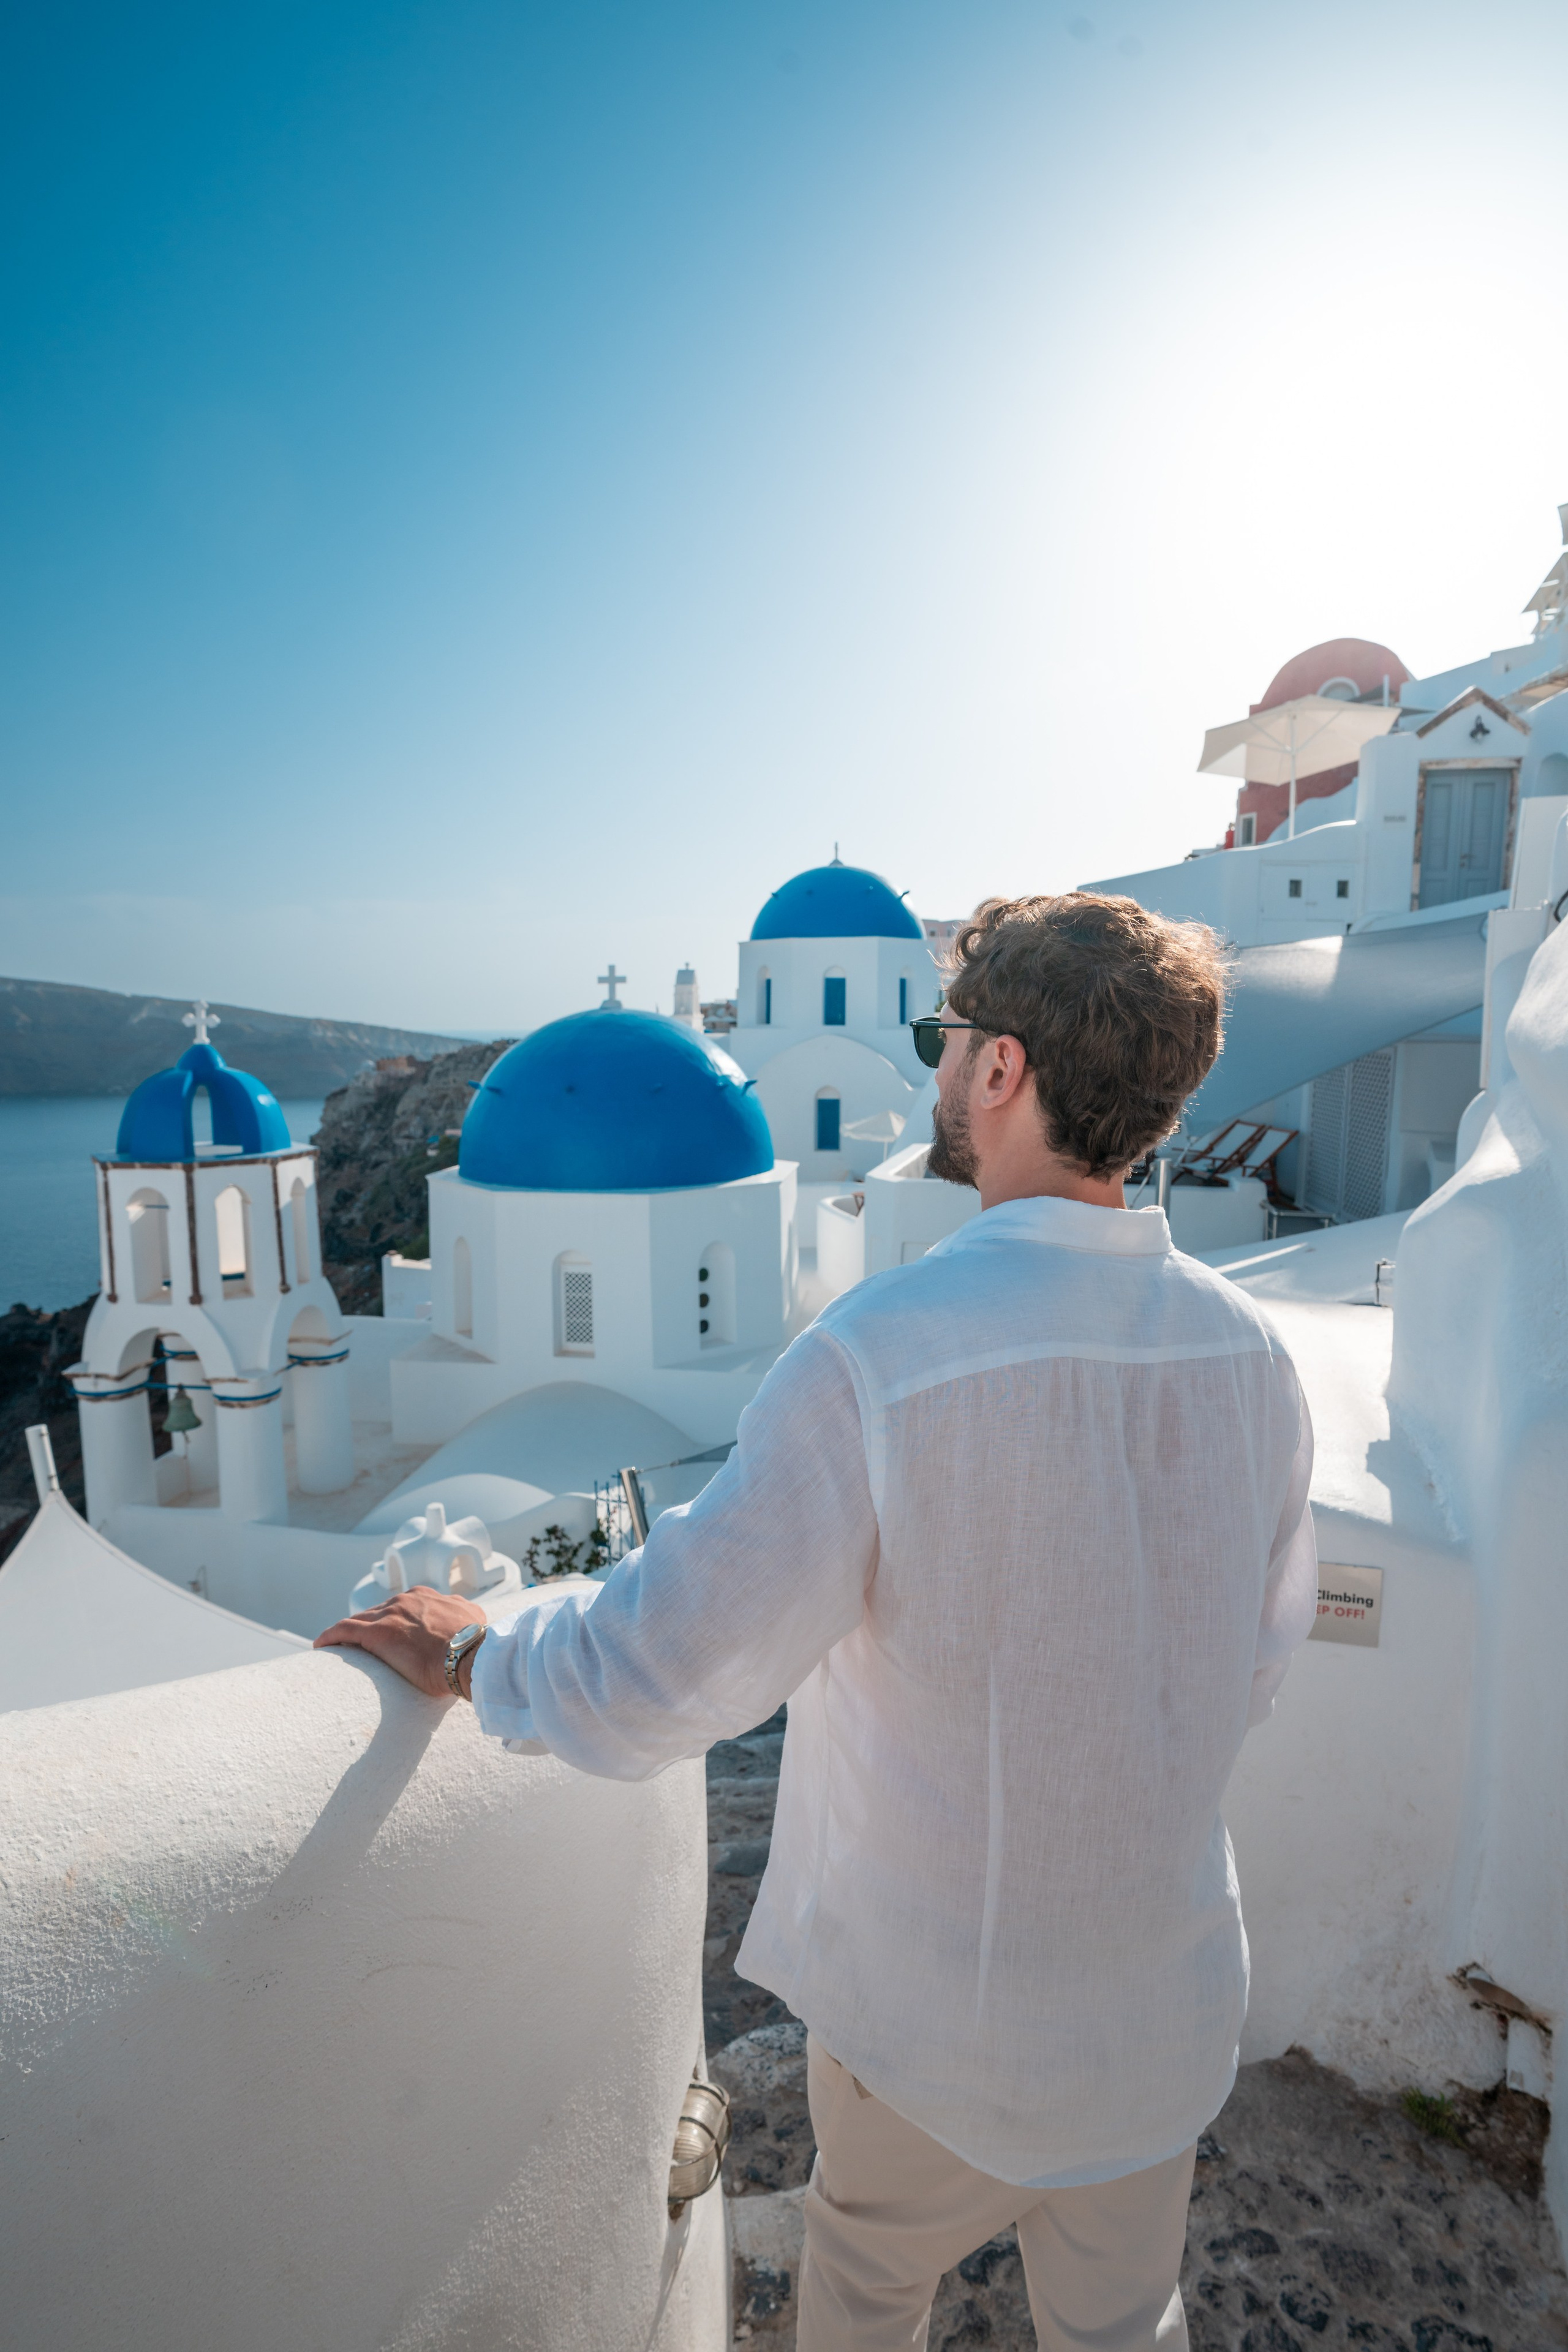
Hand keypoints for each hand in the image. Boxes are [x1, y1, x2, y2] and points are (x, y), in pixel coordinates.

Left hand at [314, 1587, 483, 1700]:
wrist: (471, 1656)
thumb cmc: (475, 1647)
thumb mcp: (472, 1620)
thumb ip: (462, 1614)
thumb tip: (465, 1619)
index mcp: (428, 1597)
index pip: (401, 1606)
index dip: (391, 1619)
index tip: (386, 1633)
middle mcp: (407, 1600)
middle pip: (378, 1611)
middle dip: (368, 1625)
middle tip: (358, 1643)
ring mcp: (391, 1614)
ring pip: (360, 1619)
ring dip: (347, 1631)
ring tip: (337, 1645)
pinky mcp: (378, 1633)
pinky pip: (345, 1629)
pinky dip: (331, 1636)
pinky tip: (321, 1645)